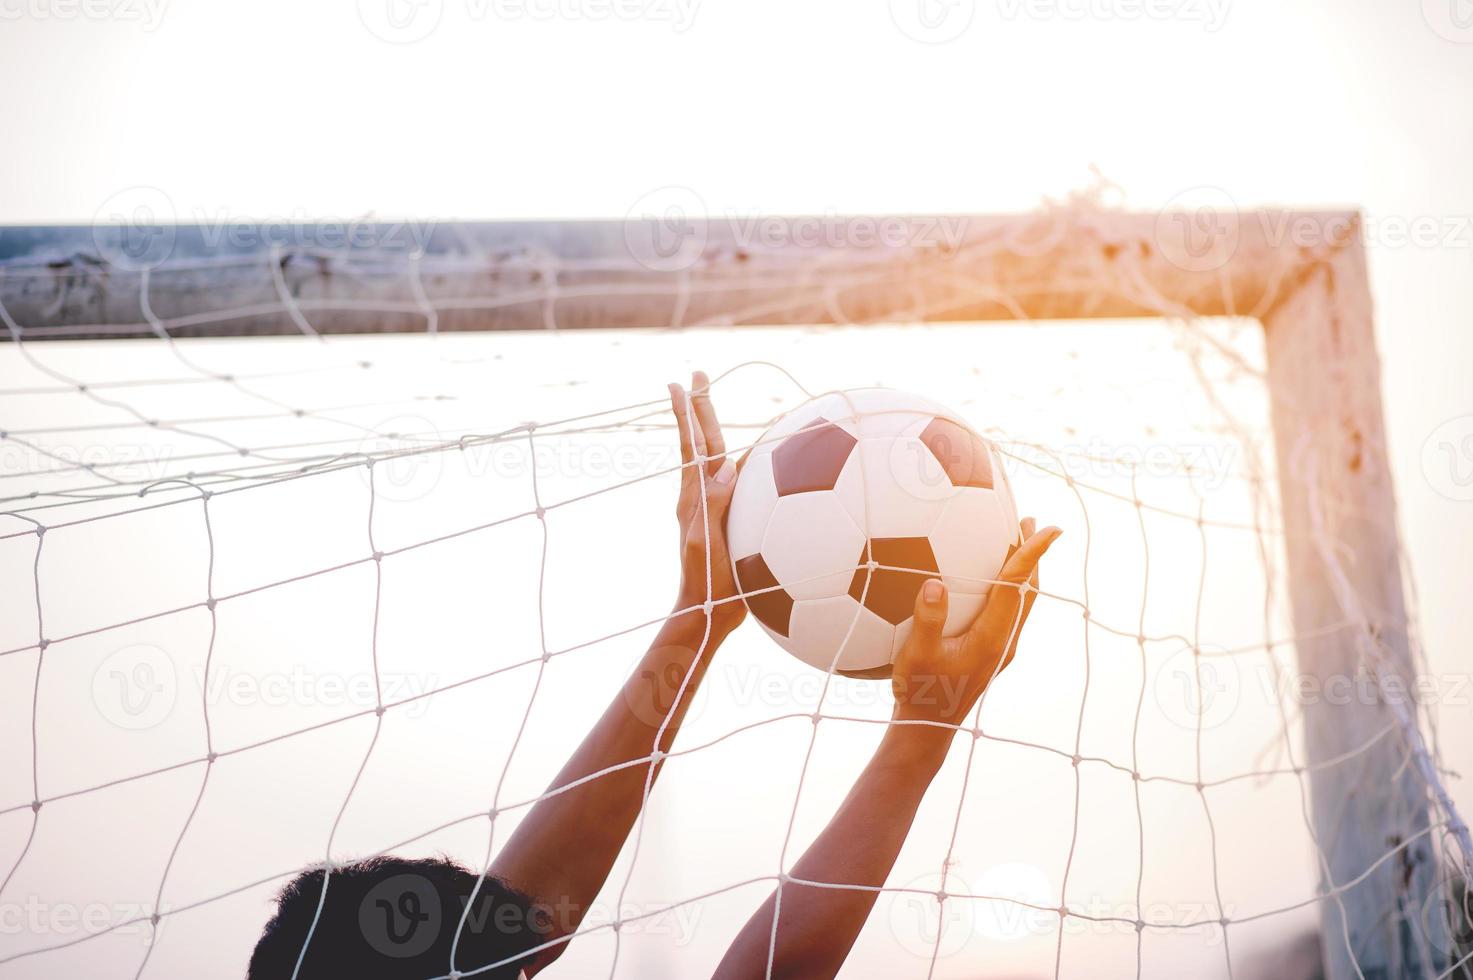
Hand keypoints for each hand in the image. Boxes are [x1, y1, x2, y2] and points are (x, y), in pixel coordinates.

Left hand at [669, 371, 745, 635]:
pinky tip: (752, 462)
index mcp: (694, 496)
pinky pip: (734, 483)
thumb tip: (727, 464)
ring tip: (713, 409)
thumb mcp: (705, 541)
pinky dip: (741, 463)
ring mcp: (713, 507)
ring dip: (714, 431)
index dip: (687, 413)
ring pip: (715, 460)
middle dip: (699, 408)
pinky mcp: (725, 521)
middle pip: (702, 443)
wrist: (705, 610)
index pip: (691, 444)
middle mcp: (702, 495)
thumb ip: (714, 504)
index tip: (680, 382)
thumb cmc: (705, 580)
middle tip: (697, 377)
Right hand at [890, 518, 1060, 728]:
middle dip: (1034, 555)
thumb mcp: (916, 655)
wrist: (929, 727)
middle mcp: (1004, 640)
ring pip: (1020, 602)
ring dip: (1023, 571)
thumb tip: (934, 584)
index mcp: (992, 637)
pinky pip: (1007, 610)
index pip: (1017, 587)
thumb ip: (927, 620)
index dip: (1034, 554)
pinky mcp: (991, 651)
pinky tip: (988, 580)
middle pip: (1028, 591)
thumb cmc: (920, 692)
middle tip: (1032, 522)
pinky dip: (1008, 586)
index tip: (1051, 529)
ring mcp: (1000, 647)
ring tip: (1016, 542)